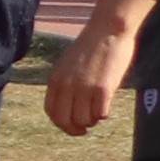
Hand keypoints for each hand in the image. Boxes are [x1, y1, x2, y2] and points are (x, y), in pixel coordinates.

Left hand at [45, 0, 145, 137]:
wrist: (108, 31)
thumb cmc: (91, 47)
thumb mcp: (67, 65)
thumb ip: (65, 84)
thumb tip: (68, 104)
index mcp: (55, 80)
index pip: (51, 112)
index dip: (61, 123)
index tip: (70, 125)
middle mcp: (66, 86)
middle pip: (64, 121)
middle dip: (75, 129)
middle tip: (84, 129)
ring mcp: (84, 88)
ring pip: (83, 120)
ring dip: (91, 121)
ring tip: (97, 113)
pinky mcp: (103, 89)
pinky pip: (100, 114)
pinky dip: (103, 115)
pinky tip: (106, 108)